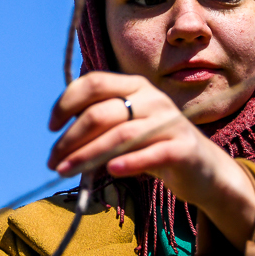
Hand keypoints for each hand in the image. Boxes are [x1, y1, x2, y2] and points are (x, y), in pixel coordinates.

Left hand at [46, 71, 254, 249]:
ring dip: (87, 155)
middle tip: (52, 161)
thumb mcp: (128, 127)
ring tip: (66, 171)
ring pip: (120, 135)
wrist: (204, 169)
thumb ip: (100, 124)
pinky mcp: (182, 148)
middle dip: (70, 138)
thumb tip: (59, 139)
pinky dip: (129, 162)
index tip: (51, 127)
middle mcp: (152, 98)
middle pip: (100, 113)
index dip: (66, 103)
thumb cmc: (154, 145)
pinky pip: (151, 153)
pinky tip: (111, 172)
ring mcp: (169, 122)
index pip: (93, 83)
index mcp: (135, 85)